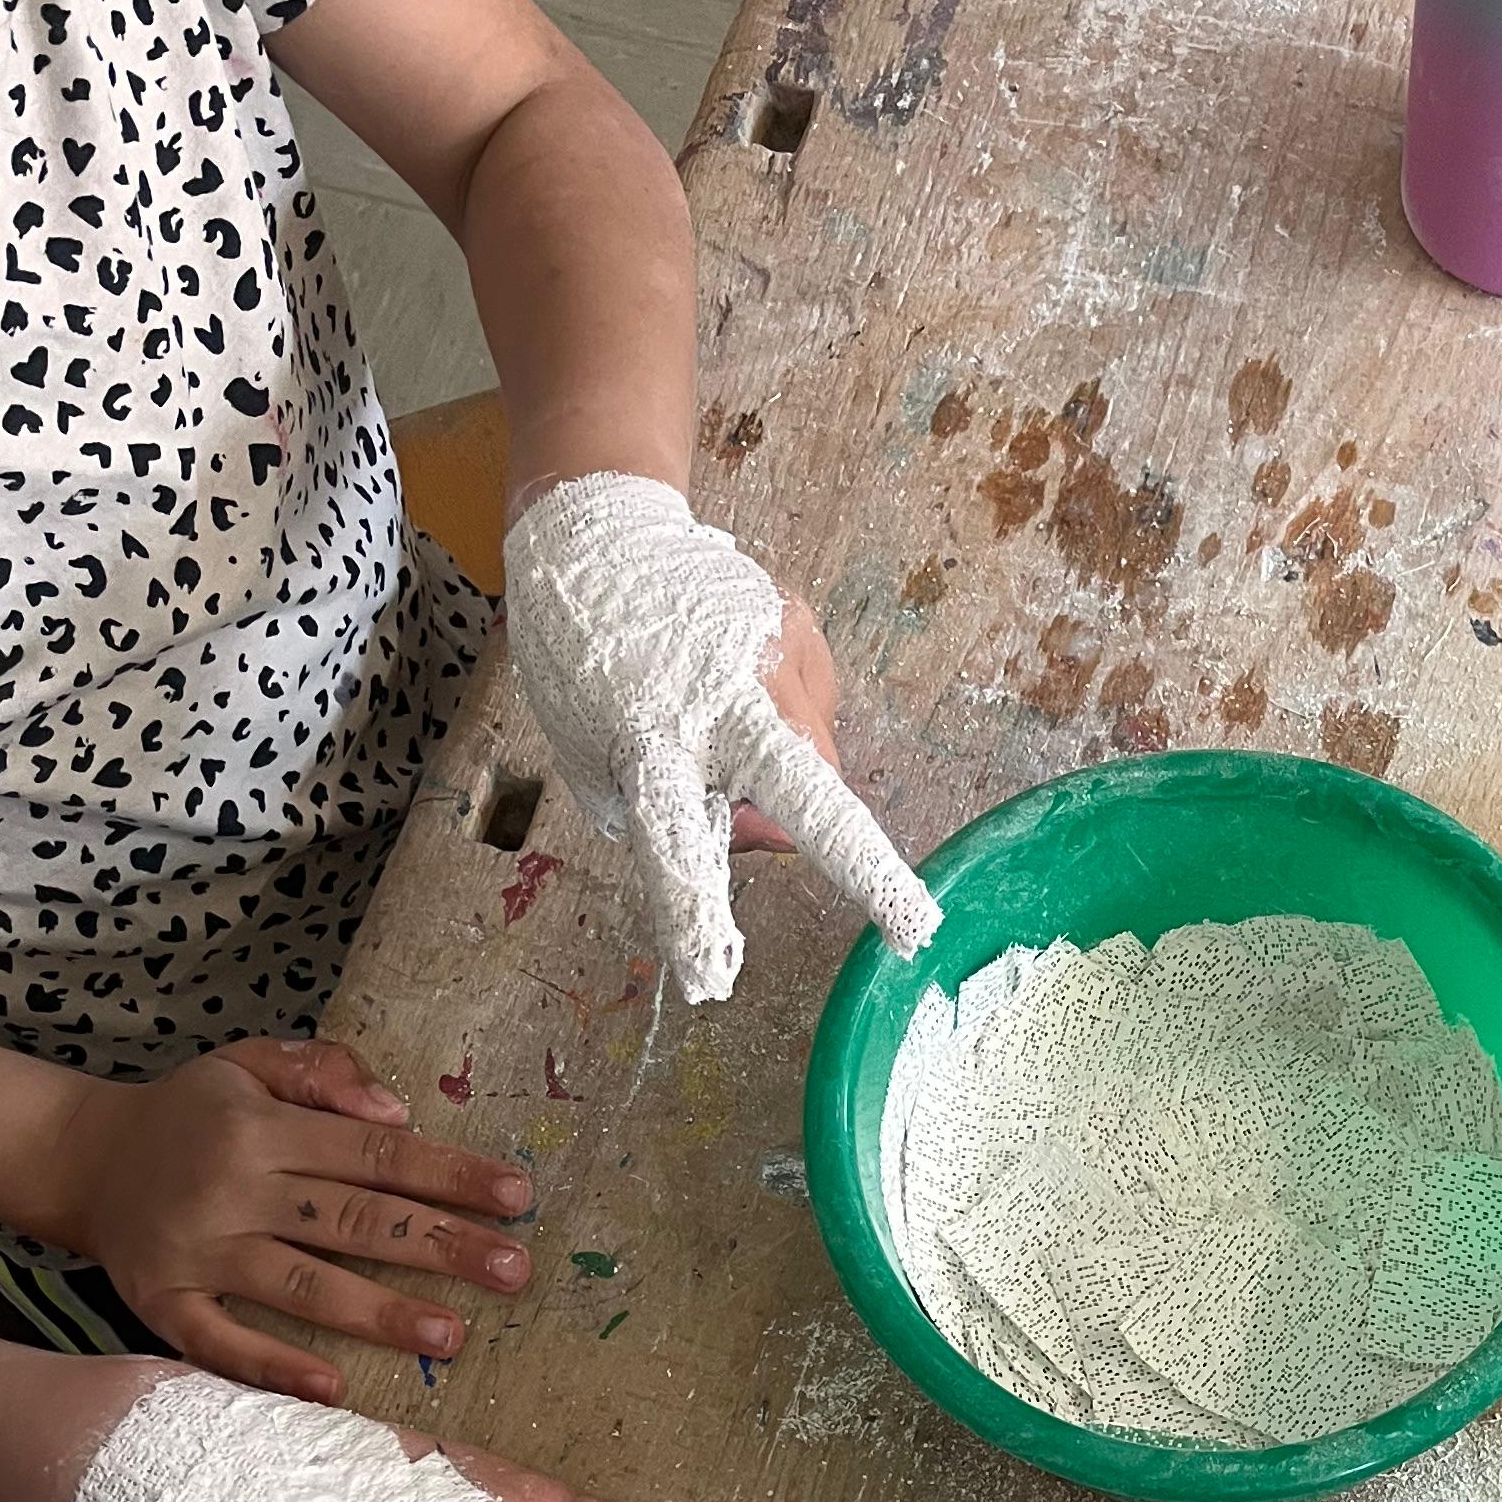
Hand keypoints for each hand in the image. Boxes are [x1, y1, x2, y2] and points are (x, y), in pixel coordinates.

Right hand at [37, 1036, 533, 1398]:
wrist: (78, 1157)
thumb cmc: (187, 1115)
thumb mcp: (247, 1063)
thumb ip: (322, 1072)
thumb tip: (396, 1111)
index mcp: (261, 1128)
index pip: (373, 1153)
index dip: (446, 1174)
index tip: (516, 1197)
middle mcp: (232, 1189)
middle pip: (351, 1220)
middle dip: (437, 1244)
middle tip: (512, 1272)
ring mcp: (198, 1252)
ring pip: (301, 1285)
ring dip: (378, 1312)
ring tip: (451, 1336)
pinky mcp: (163, 1303)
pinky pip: (221, 1342)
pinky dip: (273, 1366)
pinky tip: (333, 1388)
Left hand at [503, 470, 940, 1002]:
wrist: (598, 527)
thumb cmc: (589, 660)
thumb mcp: (596, 755)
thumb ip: (674, 814)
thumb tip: (775, 837)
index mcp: (646, 740)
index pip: (672, 840)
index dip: (694, 909)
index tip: (712, 974)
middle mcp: (717, 698)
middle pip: (805, 789)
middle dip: (862, 864)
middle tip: (912, 924)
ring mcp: (770, 655)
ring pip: (817, 760)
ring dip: (789, 781)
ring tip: (728, 741)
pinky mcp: (799, 626)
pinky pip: (815, 712)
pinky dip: (786, 724)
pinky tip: (739, 689)